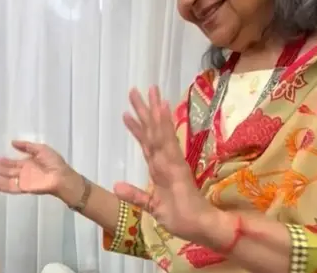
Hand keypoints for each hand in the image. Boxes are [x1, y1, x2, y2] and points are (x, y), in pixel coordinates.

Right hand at [0, 141, 75, 200]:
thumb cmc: (54, 162)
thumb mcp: (41, 149)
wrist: (61, 176)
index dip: (5, 161)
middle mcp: (24, 172)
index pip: (14, 162)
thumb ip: (27, 146)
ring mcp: (23, 181)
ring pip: (7, 179)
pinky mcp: (23, 188)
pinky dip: (0, 185)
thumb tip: (12, 142)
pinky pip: (10, 187)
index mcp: (29, 163)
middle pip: (8, 171)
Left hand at [115, 86, 221, 243]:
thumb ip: (135, 195)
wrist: (201, 227)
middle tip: (134, 90)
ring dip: (154, 112)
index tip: (126, 112)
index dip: (136, 128)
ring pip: (160, 132)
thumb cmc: (180, 217)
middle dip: (143, 111)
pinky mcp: (178, 165)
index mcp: (158, 168)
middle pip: (151, 131)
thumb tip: (115, 186)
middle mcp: (164, 160)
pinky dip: (165, 125)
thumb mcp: (151, 206)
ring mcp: (172, 161)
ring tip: (150, 92)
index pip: (145, 143)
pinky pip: (169, 142)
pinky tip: (162, 109)